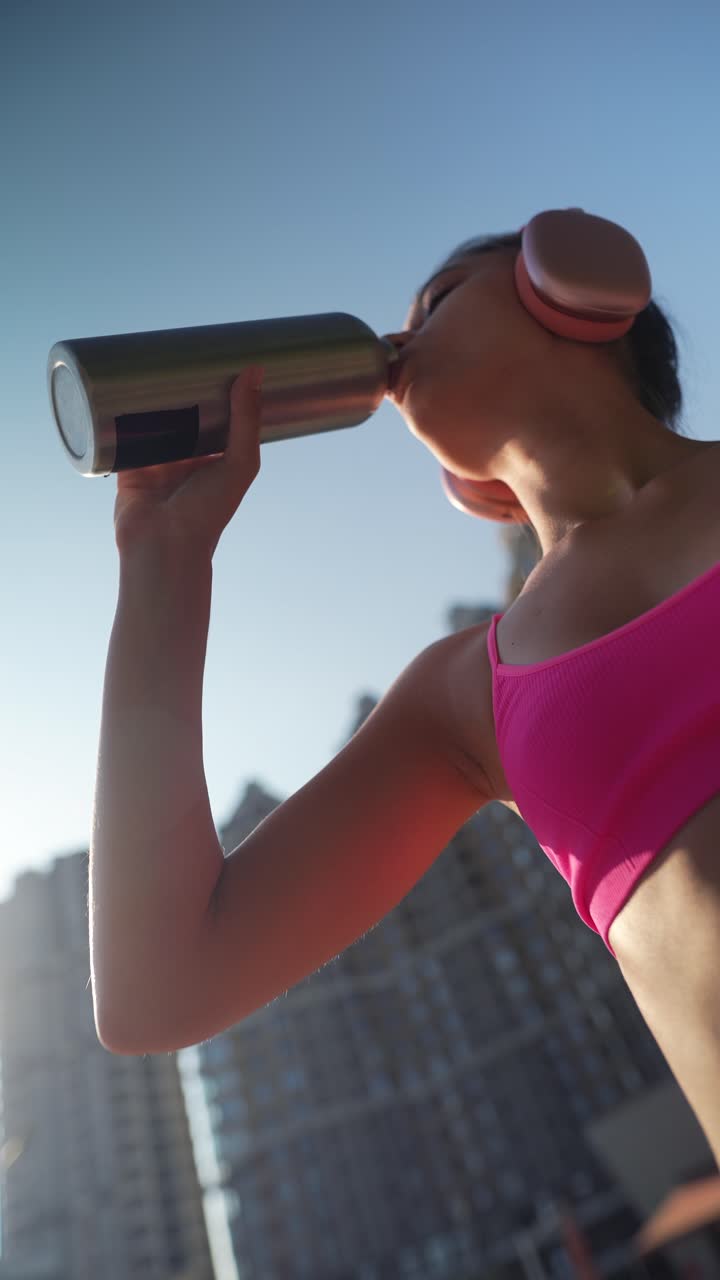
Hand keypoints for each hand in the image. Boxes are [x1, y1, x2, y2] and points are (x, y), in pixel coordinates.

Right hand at [113, 366, 263, 557]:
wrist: (164, 545)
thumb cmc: (208, 512)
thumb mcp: (239, 463)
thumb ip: (246, 421)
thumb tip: (255, 371)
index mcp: (216, 461)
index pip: (218, 419)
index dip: (218, 393)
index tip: (218, 362)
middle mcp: (187, 460)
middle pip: (184, 416)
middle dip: (182, 391)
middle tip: (180, 355)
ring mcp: (156, 462)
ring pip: (153, 421)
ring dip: (151, 400)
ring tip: (149, 364)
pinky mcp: (127, 465)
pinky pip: (122, 435)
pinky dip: (120, 416)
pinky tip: (118, 388)